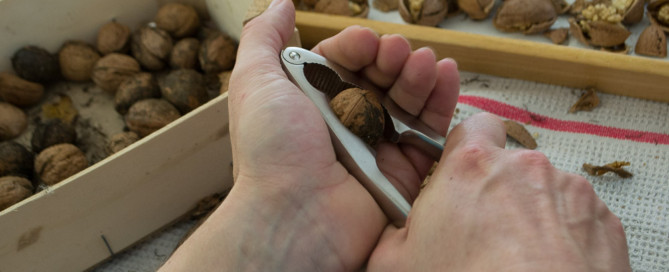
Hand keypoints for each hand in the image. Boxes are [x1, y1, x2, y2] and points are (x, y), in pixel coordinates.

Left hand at [160, 0, 458, 269]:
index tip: (366, 42)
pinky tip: (445, 75)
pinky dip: (442, 100)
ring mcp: (376, 145)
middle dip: (393, 57)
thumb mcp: (254, 82)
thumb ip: (264, 38)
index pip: (344, 61)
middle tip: (397, 54)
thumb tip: (281, 3)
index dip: (358, 46)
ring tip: (422, 64)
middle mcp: (345, 121)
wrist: (295, 216)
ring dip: (419, 73)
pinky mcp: (404, 169)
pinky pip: (430, 130)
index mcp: (313, 101)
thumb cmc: (271, 149)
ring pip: (409, 98)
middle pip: (381, 76)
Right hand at [367, 113, 631, 270]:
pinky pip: (578, 217)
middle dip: (499, 189)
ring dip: (533, 213)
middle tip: (484, 233)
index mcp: (470, 166)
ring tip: (519, 258)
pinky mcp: (605, 221)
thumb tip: (393, 224)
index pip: (473, 126)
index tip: (460, 180)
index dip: (466, 152)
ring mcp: (571, 191)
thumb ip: (392, 228)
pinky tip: (547, 265)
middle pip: (510, 163)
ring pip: (545, 190)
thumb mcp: (393, 262)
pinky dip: (565, 234)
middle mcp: (525, 167)